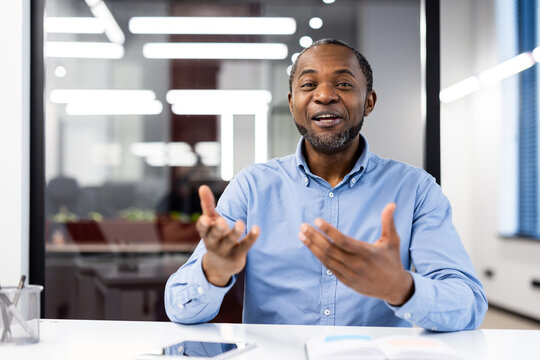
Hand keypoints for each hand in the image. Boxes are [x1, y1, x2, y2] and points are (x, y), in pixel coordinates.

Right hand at [196, 185, 259, 286]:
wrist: (220, 266)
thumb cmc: (215, 235)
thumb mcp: (210, 220)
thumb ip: (207, 204)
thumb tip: (203, 186)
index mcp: (206, 232)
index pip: (202, 228)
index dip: (203, 224)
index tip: (205, 219)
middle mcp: (213, 242)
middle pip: (214, 235)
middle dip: (217, 229)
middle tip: (221, 222)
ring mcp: (225, 249)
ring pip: (229, 241)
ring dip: (235, 232)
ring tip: (240, 223)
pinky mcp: (238, 254)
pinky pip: (245, 246)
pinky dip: (251, 238)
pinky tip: (257, 228)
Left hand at [299, 203, 413, 305]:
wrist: (394, 288)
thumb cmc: (392, 260)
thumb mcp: (392, 241)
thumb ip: (388, 222)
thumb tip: (391, 203)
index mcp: (366, 252)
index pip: (342, 240)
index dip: (328, 231)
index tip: (317, 220)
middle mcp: (356, 264)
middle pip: (330, 250)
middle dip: (314, 237)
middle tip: (303, 226)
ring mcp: (349, 274)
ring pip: (326, 259)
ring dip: (312, 246)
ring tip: (302, 234)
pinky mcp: (345, 281)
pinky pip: (328, 267)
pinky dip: (318, 256)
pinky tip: (311, 246)